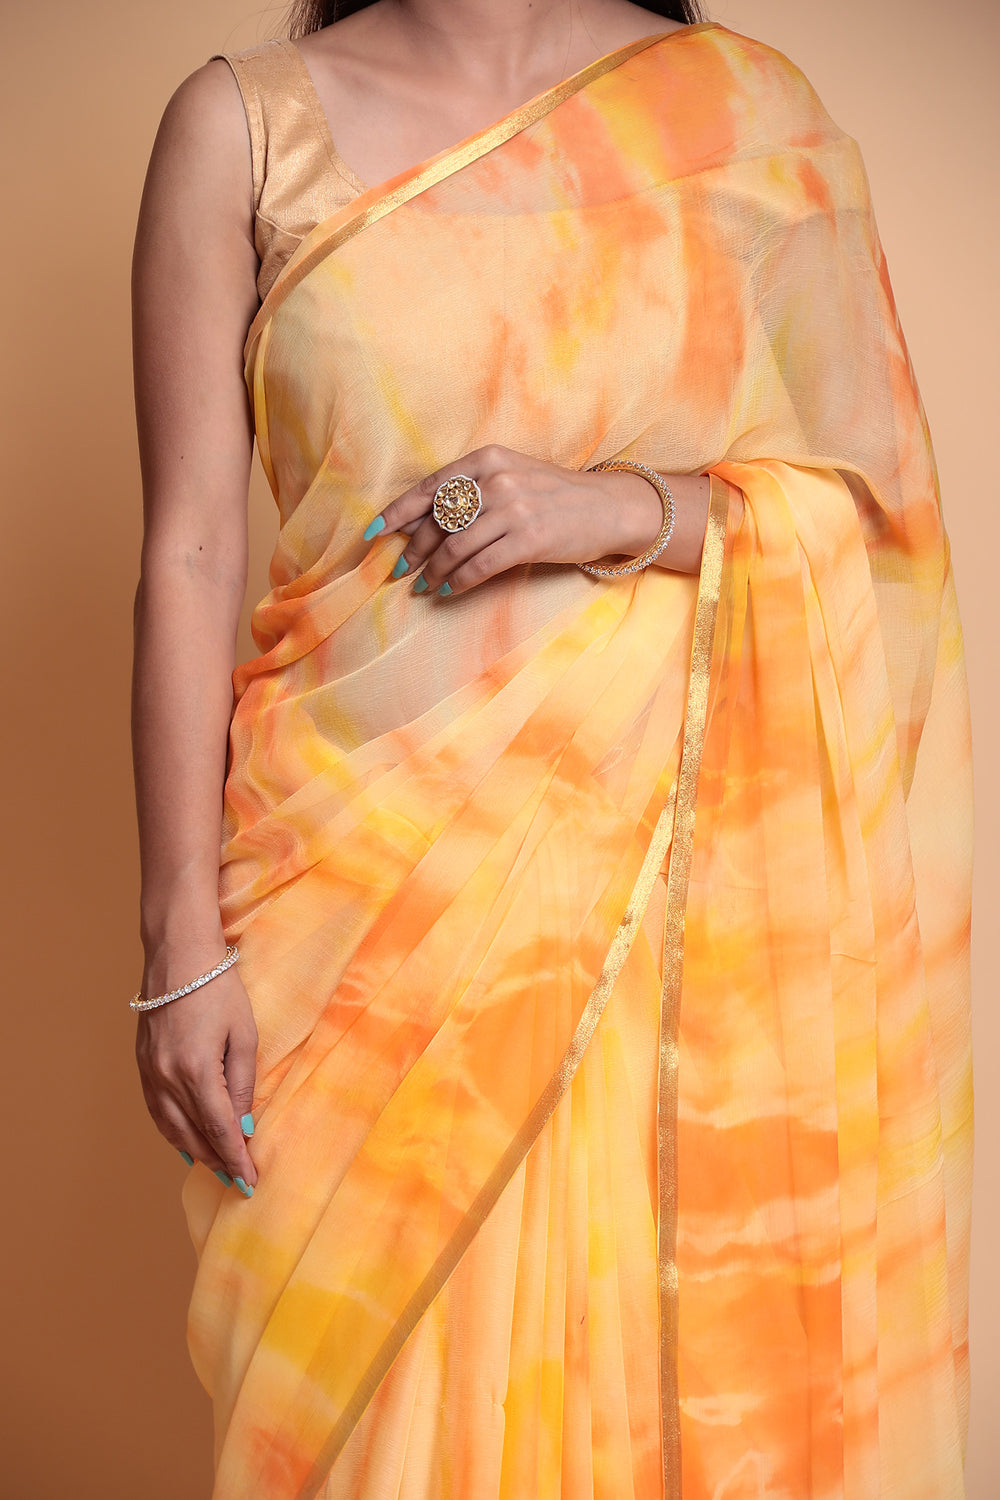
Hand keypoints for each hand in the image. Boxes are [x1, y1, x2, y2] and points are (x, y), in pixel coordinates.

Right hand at [135, 958, 258, 1194]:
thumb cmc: (219, 989)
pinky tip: (187, 1141)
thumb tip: (245, 1126)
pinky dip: (173, 1132)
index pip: (219, 1129)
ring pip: (171, 1129)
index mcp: (197, 1071)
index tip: (250, 1181)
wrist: (178, 956)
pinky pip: (156, 1111)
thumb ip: (244, 1084)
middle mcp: (167, 1078)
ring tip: (217, 1166)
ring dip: (195, 1152)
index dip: (236, 1159)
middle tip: (239, 1180)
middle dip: (218, 1161)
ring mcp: (149, 1073)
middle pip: (194, 1135)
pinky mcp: (142, 1065)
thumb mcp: (245, 1035)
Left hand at [370, 444, 674, 595]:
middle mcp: (498, 480)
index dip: (397, 512)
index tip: (374, 532)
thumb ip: (470, 492)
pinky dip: (458, 581)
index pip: (430, 487)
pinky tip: (449, 590)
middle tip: (400, 569)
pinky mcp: (530, 539)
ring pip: (455, 546)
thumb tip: (419, 521)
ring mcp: (515, 509)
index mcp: (488, 459)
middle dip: (414, 548)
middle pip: (439, 520)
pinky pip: (480, 566)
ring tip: (423, 584)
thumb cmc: (553, 495)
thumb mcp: (510, 477)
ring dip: (433, 571)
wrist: (607, 507)